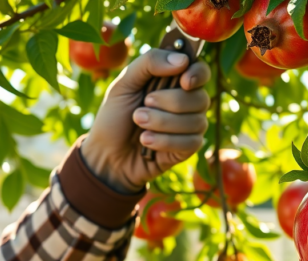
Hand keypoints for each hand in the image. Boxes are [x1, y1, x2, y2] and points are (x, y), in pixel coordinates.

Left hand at [81, 50, 210, 192]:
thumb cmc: (115, 116)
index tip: (183, 80)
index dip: (197, 74)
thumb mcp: (123, 84)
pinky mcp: (188, 148)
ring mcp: (190, 126)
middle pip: (200, 97)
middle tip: (144, 104)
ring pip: (196, 121)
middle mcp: (187, 102)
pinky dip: (165, 141)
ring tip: (138, 123)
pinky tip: (146, 141)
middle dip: (170, 102)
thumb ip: (149, 63)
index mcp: (173, 81)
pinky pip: (191, 142)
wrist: (106, 154)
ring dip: (162, 122)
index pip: (201, 71)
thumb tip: (183, 59)